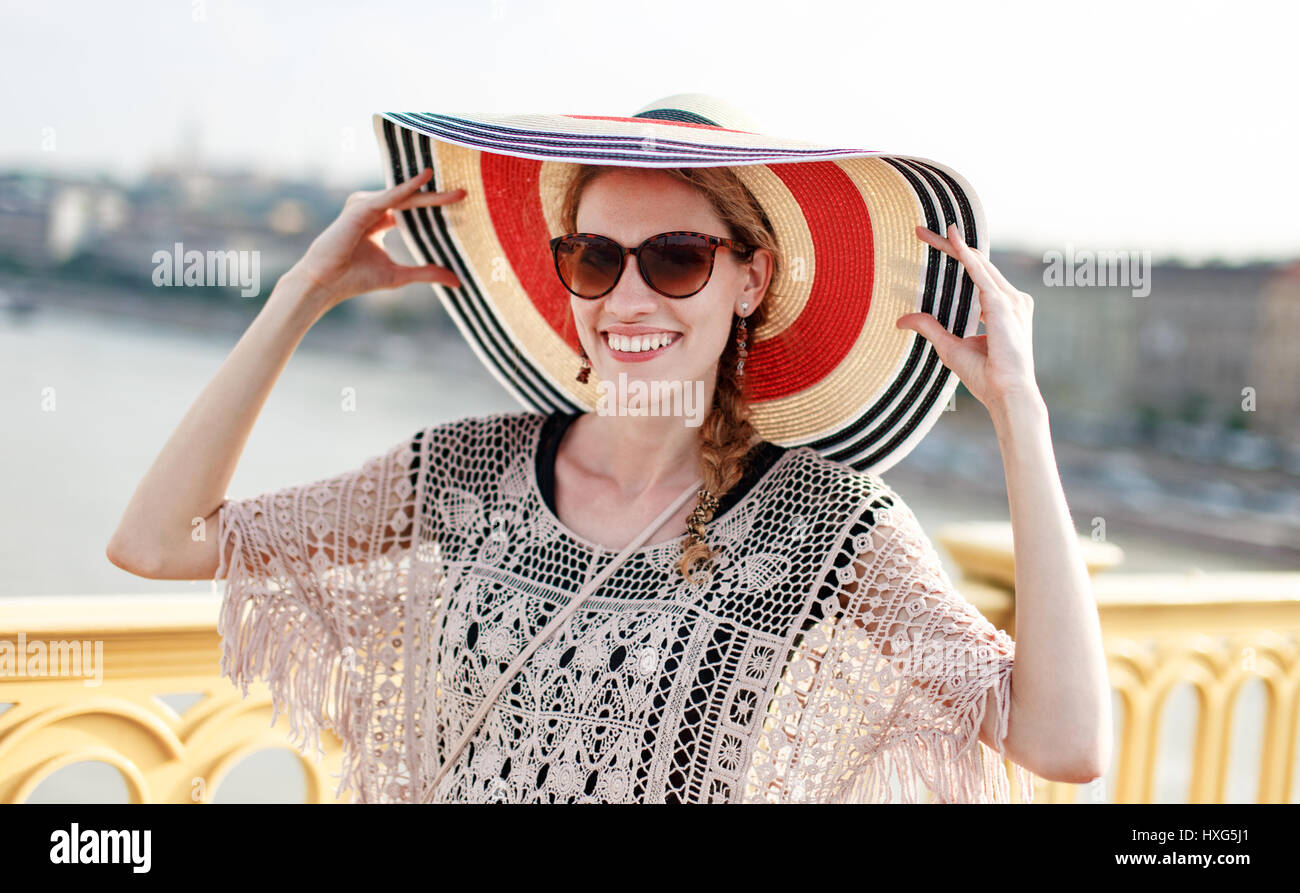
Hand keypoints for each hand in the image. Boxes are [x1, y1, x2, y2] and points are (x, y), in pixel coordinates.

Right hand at [289, 167, 465, 309]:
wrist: (326, 283)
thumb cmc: (356, 279)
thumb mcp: (399, 276)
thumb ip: (427, 273)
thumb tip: (458, 281)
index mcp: (381, 220)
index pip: (412, 208)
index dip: (435, 206)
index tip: (461, 203)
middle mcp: (373, 208)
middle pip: (411, 199)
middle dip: (437, 196)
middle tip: (465, 193)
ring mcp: (365, 205)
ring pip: (403, 196)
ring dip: (427, 192)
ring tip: (454, 192)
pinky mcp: (359, 207)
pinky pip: (388, 197)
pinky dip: (406, 189)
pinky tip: (424, 181)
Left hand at [896, 223, 1042, 413]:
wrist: (1007, 394)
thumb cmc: (986, 376)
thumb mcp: (950, 347)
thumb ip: (930, 328)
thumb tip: (902, 319)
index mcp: (1002, 308)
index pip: (976, 274)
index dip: (954, 256)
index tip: (930, 242)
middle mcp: (1010, 299)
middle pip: (976, 262)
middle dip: (947, 245)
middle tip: (919, 231)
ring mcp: (1011, 300)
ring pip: (977, 262)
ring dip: (951, 245)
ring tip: (925, 233)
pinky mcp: (1004, 305)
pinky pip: (981, 274)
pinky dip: (966, 256)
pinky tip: (952, 241)